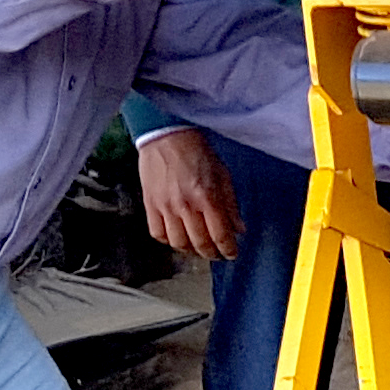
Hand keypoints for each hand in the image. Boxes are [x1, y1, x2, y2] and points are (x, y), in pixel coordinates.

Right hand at [137, 127, 241, 260]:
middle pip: (200, 243)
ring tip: (198, 248)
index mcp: (207, 197)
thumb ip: (231, 204)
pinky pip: (158, 234)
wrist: (166, 136)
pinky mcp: (150, 205)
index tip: (232, 254)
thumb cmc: (196, 152)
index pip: (220, 235)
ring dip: (191, 251)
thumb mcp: (222, 175)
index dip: (228, 249)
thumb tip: (239, 229)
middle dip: (212, 253)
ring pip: (179, 244)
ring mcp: (165, 207)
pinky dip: (169, 241)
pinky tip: (178, 238)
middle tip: (217, 254)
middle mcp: (185, 205)